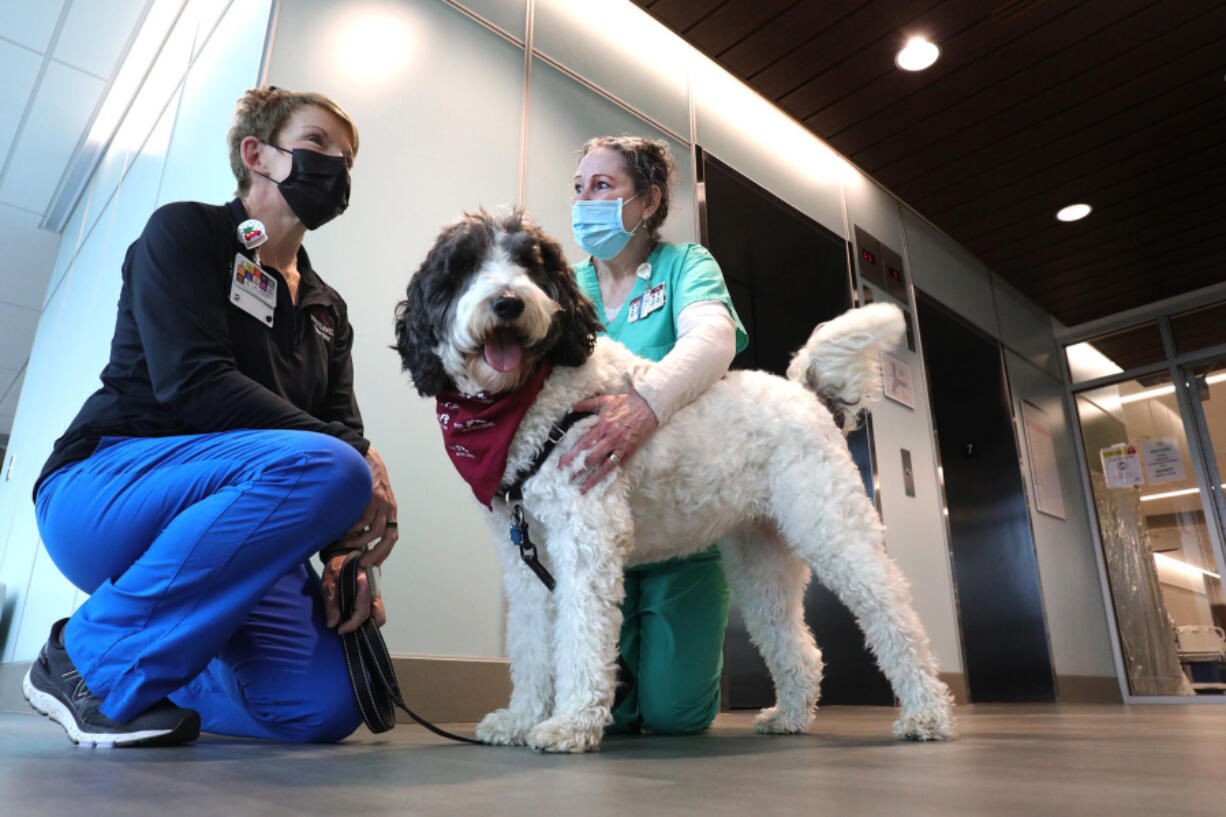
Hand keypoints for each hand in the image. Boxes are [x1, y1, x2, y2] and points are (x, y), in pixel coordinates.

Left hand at [321, 551, 386, 633]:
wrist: (343, 554)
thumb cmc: (337, 567)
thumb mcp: (329, 584)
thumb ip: (331, 604)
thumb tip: (333, 623)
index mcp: (365, 586)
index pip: (363, 612)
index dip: (351, 624)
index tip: (339, 630)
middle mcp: (374, 590)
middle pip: (379, 616)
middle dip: (365, 627)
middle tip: (348, 628)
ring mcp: (376, 593)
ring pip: (378, 615)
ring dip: (366, 623)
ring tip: (349, 624)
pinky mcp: (373, 595)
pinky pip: (374, 610)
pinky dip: (365, 617)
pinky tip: (351, 617)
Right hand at [337, 446, 397, 565]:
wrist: (364, 457)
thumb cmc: (365, 481)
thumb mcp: (372, 500)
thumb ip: (369, 516)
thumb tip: (356, 537)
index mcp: (390, 511)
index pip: (392, 536)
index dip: (384, 551)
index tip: (374, 564)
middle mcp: (389, 508)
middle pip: (388, 536)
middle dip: (377, 553)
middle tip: (363, 562)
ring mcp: (382, 502)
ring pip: (373, 530)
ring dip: (359, 541)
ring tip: (346, 545)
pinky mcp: (371, 496)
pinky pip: (361, 518)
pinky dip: (352, 527)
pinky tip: (343, 529)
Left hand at [558, 390, 657, 492]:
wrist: (648, 407)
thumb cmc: (625, 403)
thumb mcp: (604, 400)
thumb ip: (586, 404)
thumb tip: (571, 407)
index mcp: (602, 426)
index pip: (583, 444)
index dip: (571, 455)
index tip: (561, 464)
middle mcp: (610, 439)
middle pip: (591, 458)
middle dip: (578, 470)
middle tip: (566, 479)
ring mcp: (621, 447)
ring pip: (605, 467)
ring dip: (592, 479)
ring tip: (582, 489)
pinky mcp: (630, 452)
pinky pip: (618, 466)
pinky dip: (609, 475)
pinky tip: (601, 483)